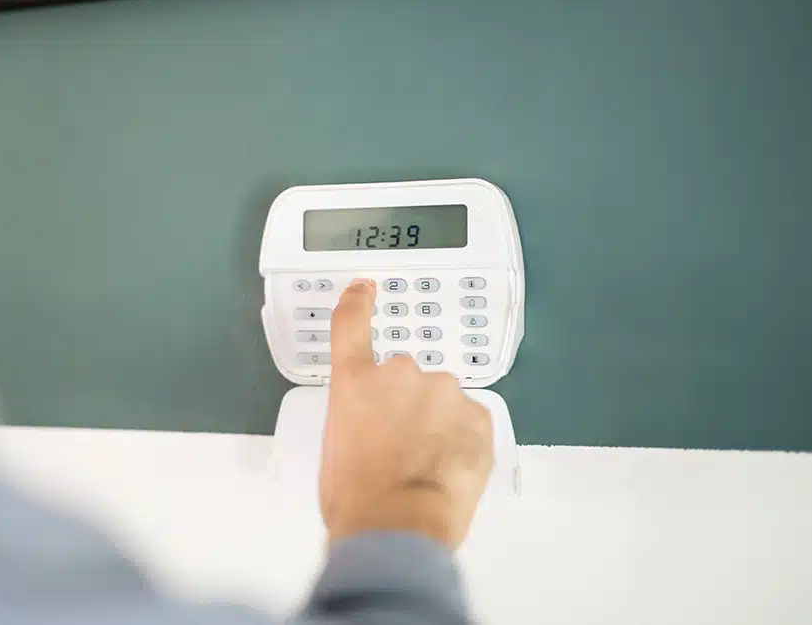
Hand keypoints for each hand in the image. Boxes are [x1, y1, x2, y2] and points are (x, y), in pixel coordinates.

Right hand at [321, 279, 493, 548]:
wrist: (398, 522)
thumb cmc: (358, 497)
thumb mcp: (335, 450)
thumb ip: (355, 420)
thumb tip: (369, 430)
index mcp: (354, 382)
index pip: (351, 324)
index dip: (359, 302)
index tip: (365, 288)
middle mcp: (397, 374)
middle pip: (404, 377)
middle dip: (406, 404)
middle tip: (398, 446)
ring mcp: (441, 392)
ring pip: (442, 401)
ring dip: (437, 423)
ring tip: (424, 465)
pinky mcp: (477, 414)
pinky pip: (470, 422)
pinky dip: (463, 440)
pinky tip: (448, 468)